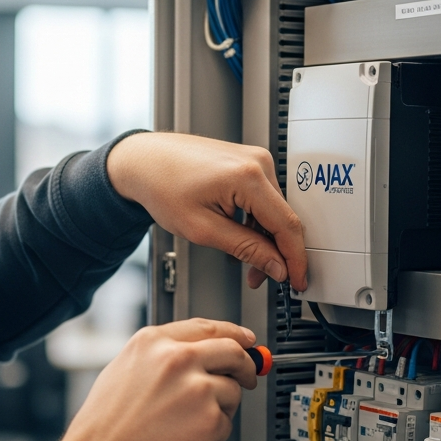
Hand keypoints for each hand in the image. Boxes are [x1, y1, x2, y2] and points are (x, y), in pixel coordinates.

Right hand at [56, 319, 256, 440]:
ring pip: (232, 391)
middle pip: (233, 352)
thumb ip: (164, 355)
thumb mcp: (124, 370)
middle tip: (247, 377)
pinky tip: (184, 438)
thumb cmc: (106, 425)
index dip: (234, 333)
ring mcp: (197, 389)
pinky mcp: (209, 420)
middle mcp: (178, 359)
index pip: (208, 327)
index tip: (246, 339)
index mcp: (154, 342)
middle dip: (245, 366)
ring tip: (185, 422)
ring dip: (220, 406)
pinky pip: (225, 422)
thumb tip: (203, 354)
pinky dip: (212, 433)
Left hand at [107, 132, 307, 290]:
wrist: (143, 161)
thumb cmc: (162, 185)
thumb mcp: (203, 229)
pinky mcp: (249, 162)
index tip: (297, 281)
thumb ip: (246, 249)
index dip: (295, 260)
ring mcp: (254, 159)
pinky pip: (264, 198)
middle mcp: (258, 162)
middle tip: (260, 277)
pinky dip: (256, 221)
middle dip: (275, 253)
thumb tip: (276, 266)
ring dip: (264, 239)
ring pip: (274, 210)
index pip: (287, 226)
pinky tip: (240, 235)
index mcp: (248, 177)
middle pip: (283, 218)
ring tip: (241, 259)